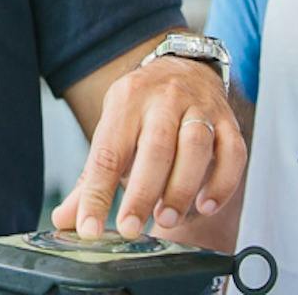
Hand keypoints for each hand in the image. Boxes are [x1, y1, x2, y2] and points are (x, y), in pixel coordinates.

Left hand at [51, 57, 245, 239]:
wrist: (184, 68)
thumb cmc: (142, 110)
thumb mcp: (112, 130)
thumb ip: (91, 178)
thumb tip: (65, 219)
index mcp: (126, 101)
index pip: (108, 151)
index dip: (97, 193)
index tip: (89, 228)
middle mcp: (163, 99)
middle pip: (154, 147)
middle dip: (142, 192)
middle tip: (131, 228)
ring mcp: (200, 108)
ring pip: (195, 147)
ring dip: (181, 188)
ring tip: (166, 219)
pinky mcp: (228, 122)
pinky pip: (233, 153)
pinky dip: (222, 183)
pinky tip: (204, 206)